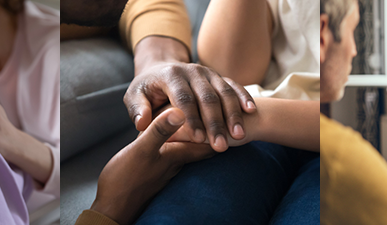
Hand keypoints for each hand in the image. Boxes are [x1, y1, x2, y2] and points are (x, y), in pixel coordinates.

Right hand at [91, 108, 216, 224]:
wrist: (112, 208)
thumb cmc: (124, 179)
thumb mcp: (141, 150)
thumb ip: (160, 131)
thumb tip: (180, 111)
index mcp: (176, 155)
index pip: (207, 141)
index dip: (219, 127)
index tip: (229, 113)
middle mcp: (176, 163)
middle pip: (202, 147)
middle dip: (211, 132)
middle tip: (222, 116)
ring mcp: (166, 169)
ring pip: (189, 150)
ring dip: (196, 137)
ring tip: (202, 121)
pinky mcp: (155, 172)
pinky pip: (175, 154)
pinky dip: (180, 144)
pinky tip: (174, 139)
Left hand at [125, 61, 255, 151]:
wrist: (161, 66)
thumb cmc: (147, 89)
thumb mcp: (135, 96)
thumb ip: (138, 110)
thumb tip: (142, 124)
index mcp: (171, 75)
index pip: (183, 98)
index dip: (192, 119)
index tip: (198, 139)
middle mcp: (192, 70)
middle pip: (207, 97)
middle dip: (215, 123)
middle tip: (221, 145)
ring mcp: (208, 72)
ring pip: (224, 92)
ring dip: (232, 115)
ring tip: (239, 136)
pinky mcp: (218, 76)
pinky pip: (234, 86)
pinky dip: (243, 98)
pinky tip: (251, 112)